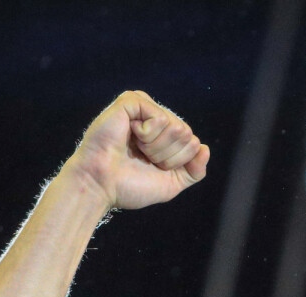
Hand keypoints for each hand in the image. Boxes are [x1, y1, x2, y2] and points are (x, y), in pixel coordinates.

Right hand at [62, 90, 209, 209]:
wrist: (101, 185)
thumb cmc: (130, 185)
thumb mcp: (171, 183)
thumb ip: (194, 170)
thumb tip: (205, 148)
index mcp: (164, 136)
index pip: (193, 143)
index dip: (176, 162)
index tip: (152, 166)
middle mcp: (155, 118)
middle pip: (187, 134)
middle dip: (167, 155)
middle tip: (141, 157)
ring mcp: (143, 108)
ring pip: (177, 126)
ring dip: (156, 147)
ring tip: (134, 148)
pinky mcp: (130, 101)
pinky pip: (160, 117)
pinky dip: (148, 134)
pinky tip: (129, 135)